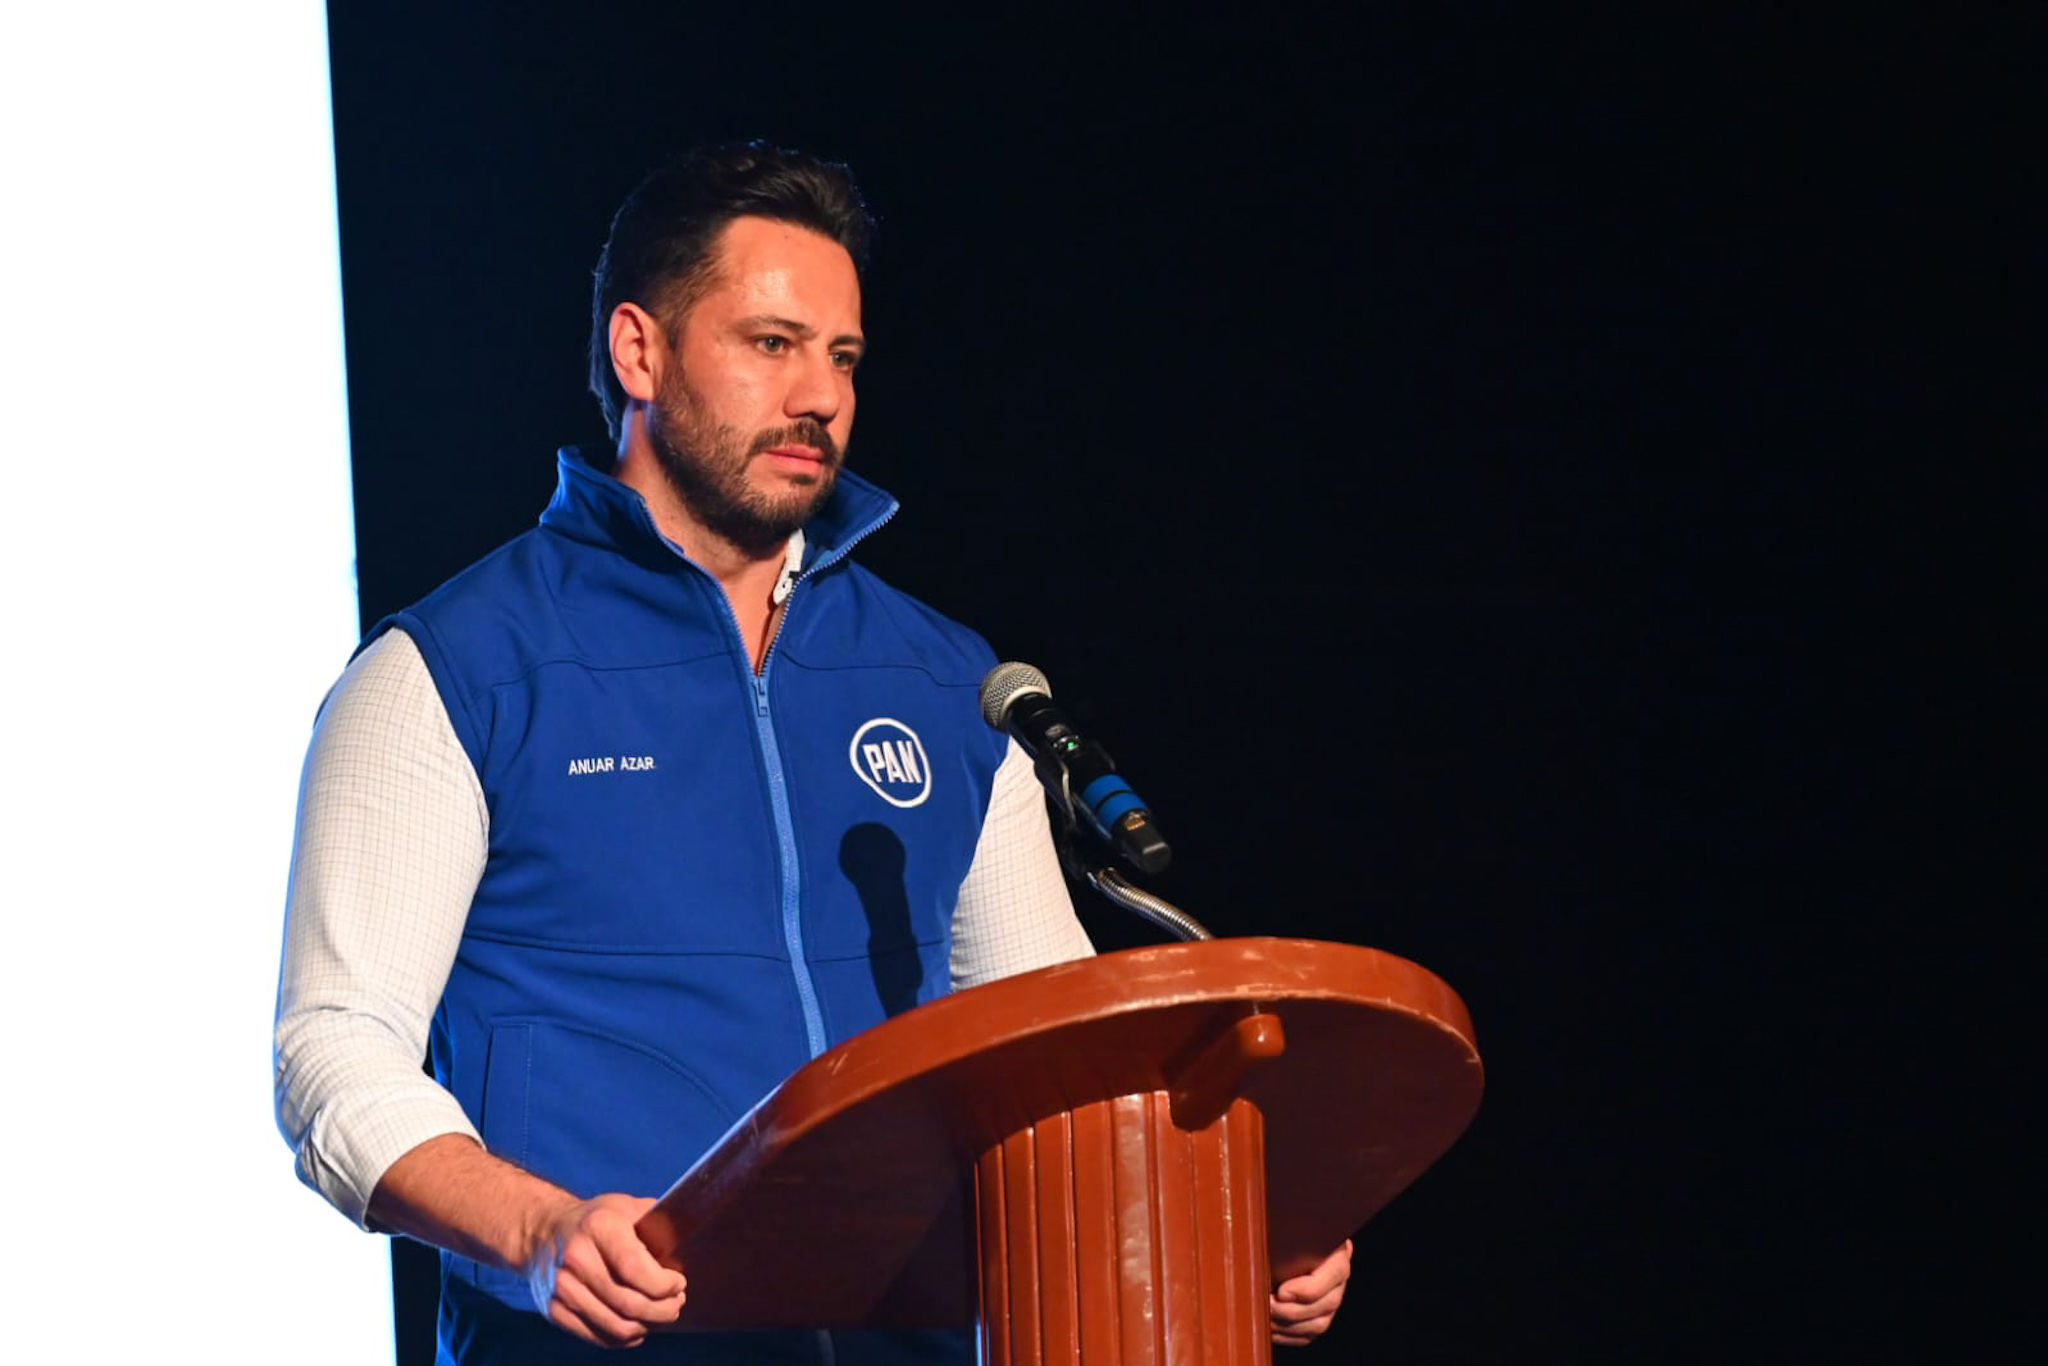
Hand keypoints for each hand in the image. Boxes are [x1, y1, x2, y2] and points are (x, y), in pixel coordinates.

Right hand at [525, 1193, 687, 1347]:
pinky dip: (624, 1338)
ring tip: (660, 1315)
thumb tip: (686, 1243)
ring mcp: (562, 1288)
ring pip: (616, 1326)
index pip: (635, 1268)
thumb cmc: (597, 1220)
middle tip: (676, 1304)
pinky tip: (637, 1326)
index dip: (664, 1284)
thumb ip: (656, 1223)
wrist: (543, 1231)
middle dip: (663, 1310)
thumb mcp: (626, 1207)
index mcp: (599, 1227)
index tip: (678, 1283)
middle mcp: (576, 1258)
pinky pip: (597, 1337)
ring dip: (647, 1327)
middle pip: (629, 1304)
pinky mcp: (554, 1311)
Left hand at [1270, 1239, 1350, 1346]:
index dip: (1307, 1289)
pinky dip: (1286, 1336)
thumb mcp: (1289, 1230)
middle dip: (1292, 1310)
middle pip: (1327, 1304)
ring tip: (1264, 1317)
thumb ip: (1287, 1236)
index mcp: (1337, 1253)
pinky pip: (1307, 1335)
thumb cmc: (1286, 1233)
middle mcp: (1339, 1280)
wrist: (1288, 1242)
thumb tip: (1266, 1241)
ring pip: (1318, 1324)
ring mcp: (1331, 1301)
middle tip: (1267, 1304)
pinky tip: (1269, 1328)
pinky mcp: (1318, 1318)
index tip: (1280, 1291)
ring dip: (1287, 1326)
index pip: (1335, 1274)